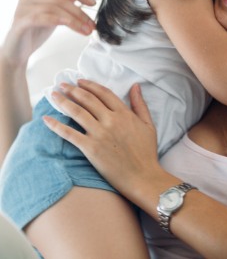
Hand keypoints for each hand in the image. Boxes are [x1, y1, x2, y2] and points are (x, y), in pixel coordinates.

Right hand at [2, 0, 95, 66]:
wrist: (17, 52)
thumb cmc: (36, 31)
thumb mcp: (56, 13)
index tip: (93, 3)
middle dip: (80, 12)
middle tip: (92, 24)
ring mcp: (23, 7)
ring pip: (54, 8)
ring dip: (74, 20)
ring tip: (86, 30)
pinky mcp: (21, 20)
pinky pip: (43, 17)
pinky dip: (61, 21)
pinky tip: (73, 27)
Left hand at [43, 80, 159, 196]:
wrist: (142, 177)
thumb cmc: (146, 152)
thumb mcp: (148, 124)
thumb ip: (140, 104)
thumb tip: (135, 86)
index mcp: (124, 113)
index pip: (104, 93)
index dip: (90, 85)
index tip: (80, 81)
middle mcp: (110, 120)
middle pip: (88, 100)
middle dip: (73, 90)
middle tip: (62, 84)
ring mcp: (100, 134)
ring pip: (77, 112)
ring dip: (63, 101)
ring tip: (54, 95)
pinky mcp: (90, 149)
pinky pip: (70, 134)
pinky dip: (56, 125)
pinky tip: (47, 119)